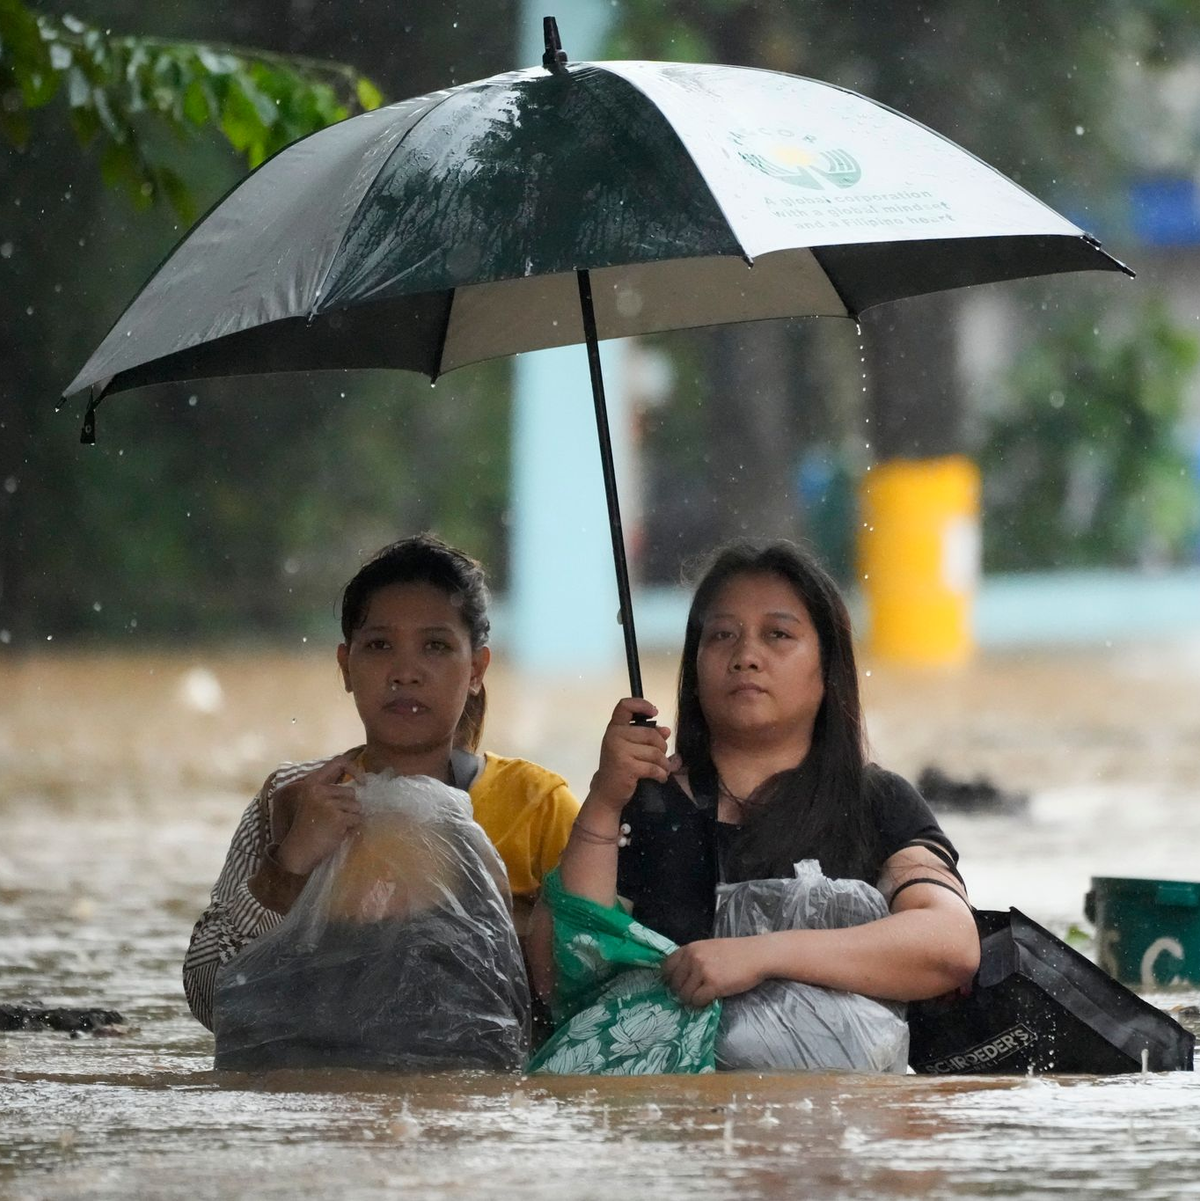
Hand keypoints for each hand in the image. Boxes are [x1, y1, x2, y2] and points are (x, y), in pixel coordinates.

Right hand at [273, 754, 362, 875]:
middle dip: (348, 807)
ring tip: (335, 826)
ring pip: (356, 807)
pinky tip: (338, 832)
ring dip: (350, 818)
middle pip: (351, 792)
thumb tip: (358, 784)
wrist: (298, 850)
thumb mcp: (313, 802)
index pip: (338, 762)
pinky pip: (356, 819)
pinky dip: (352, 827)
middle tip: (335, 819)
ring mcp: (328, 804)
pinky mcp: (338, 818)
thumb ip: (329, 791)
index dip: (354, 769)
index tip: (363, 781)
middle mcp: (319, 790)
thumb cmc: (308, 827)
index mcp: (312, 783)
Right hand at [587, 697, 679, 814]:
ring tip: (662, 769)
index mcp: (615, 727)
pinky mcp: (626, 766)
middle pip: (651, 734)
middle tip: (661, 757)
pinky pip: (653, 767)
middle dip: (662, 747)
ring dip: (664, 763)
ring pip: (655, 751)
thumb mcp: (631, 748)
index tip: (654, 712)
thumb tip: (666, 730)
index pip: (625, 706)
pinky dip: (661, 774)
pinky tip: (660, 777)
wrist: (607, 791)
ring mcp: (619, 750)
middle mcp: (614, 735)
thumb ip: (647, 736)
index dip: (642, 704)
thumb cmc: (620, 767)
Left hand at [662, 937, 769, 1006]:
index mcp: (690, 948)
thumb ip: (693, 958)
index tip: (675, 985)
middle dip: (681, 991)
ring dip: (691, 999)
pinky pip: (697, 1000)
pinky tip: (710, 998)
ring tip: (703, 996)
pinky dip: (701, 1003)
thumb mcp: (709, 948)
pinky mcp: (713, 985)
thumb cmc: (735, 952)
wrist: (756, 955)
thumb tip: (679, 975)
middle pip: (674, 983)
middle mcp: (693, 958)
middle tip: (692, 993)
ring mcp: (702, 971)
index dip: (669, 978)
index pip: (667, 966)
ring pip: (684, 994)